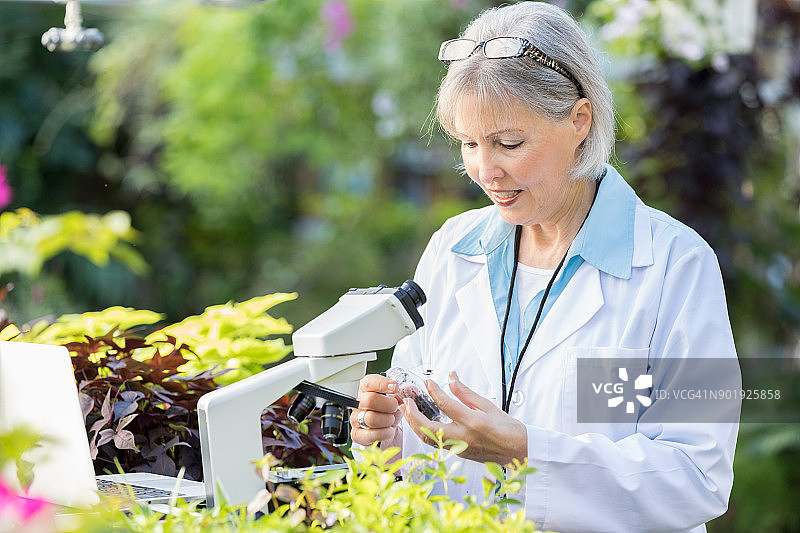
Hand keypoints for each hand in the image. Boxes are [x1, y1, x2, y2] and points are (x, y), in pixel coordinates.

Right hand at [350, 373, 402, 445]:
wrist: (384, 428)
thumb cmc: (386, 410)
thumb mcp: (392, 398)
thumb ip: (396, 395)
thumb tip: (398, 396)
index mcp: (364, 390)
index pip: (368, 383)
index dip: (382, 384)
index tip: (394, 387)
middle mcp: (357, 403)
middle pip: (370, 400)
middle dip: (389, 404)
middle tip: (395, 407)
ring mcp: (355, 419)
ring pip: (371, 418)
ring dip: (388, 419)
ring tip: (391, 419)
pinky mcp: (357, 435)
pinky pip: (372, 434)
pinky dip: (386, 433)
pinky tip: (389, 430)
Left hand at [400, 371, 526, 464]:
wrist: (518, 450)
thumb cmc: (507, 428)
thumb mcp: (487, 405)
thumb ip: (465, 392)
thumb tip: (451, 377)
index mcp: (473, 422)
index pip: (446, 404)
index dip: (434, 391)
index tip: (428, 383)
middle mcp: (464, 437)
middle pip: (429, 428)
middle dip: (413, 414)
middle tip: (407, 401)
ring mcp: (459, 447)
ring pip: (428, 439)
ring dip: (415, 425)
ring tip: (407, 411)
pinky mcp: (458, 453)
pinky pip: (435, 443)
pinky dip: (424, 433)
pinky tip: (420, 423)